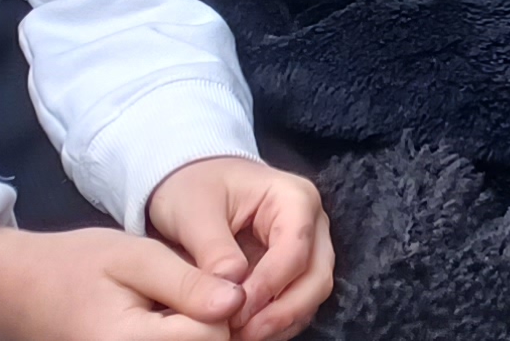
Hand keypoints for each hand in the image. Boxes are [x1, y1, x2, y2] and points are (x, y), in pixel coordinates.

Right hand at [0, 219, 244, 340]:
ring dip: (195, 329)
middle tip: (189, 288)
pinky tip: (167, 318)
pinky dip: (179, 334)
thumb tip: (236, 301)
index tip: (205, 278)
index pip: (214, 334)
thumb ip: (186, 281)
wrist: (20, 291)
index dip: (222, 302)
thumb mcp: (134, 257)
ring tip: (174, 303)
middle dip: (211, 321)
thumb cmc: (75, 265)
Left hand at [144, 157, 332, 340]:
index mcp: (294, 199)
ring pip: (312, 294)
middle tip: (241, 333)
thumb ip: (213, 249)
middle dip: (282, 311)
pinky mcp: (294, 271)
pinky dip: (276, 323)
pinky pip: (297, 303)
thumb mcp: (194, 211)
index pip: (295, 249)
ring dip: (281, 321)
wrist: (192, 184)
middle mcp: (311, 224)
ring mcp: (307, 249)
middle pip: (317, 276)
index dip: (269, 285)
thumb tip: (231, 290)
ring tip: (240, 336)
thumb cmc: (194, 188)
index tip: (234, 311)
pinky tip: (246, 332)